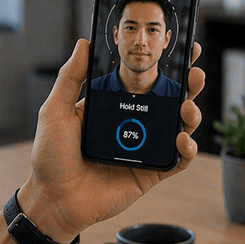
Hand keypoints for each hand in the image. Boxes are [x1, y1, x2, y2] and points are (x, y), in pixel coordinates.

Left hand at [18, 39, 204, 242]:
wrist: (54, 199)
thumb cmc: (50, 157)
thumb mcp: (55, 111)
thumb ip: (70, 78)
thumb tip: (83, 43)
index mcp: (113, 105)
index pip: (143, 79)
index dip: (164, 64)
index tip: (179, 47)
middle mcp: (132, 123)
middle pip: (168, 99)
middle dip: (188, 84)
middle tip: (194, 73)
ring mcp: (144, 148)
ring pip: (178, 126)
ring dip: (191, 114)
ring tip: (187, 106)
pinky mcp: (150, 172)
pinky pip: (176, 160)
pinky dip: (186, 149)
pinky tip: (181, 140)